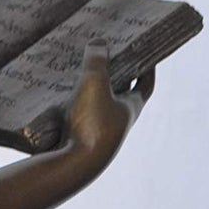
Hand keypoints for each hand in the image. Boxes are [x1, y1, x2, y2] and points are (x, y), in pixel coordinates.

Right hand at [61, 44, 154, 168]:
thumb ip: (96, 61)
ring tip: (80, 68)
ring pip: (99, 104)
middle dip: (117, 74)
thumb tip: (99, 42)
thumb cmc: (91, 124)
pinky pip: (79, 115)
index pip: (146, 84)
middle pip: (122, 92)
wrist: (73, 166)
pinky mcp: (78, 139)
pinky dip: (75, 102)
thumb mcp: (95, 84)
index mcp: (131, 107)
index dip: (148, 68)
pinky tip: (60, 93)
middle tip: (109, 54)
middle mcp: (118, 121)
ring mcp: (98, 132)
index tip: (147, 52)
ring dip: (93, 88)